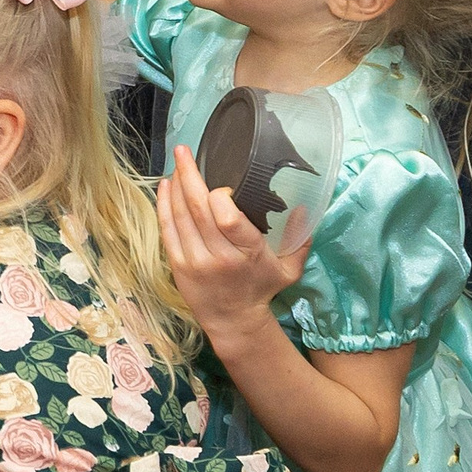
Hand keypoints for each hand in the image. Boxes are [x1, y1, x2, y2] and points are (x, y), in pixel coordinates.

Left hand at [157, 145, 306, 338]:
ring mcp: (194, 260)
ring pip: (180, 216)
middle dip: (190, 175)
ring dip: (176, 186)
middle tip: (185, 151)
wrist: (232, 320)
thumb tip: (306, 207)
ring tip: (176, 163)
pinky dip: (164, 205)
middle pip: (198, 210)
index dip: (220, 197)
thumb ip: (299, 239)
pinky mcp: (177, 264)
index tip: (222, 186)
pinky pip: (167, 229)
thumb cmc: (261, 289)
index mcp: (246, 253)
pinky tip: (166, 187)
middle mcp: (218, 256)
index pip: (227, 219)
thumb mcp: (289, 268)